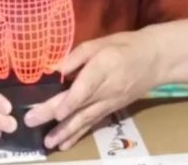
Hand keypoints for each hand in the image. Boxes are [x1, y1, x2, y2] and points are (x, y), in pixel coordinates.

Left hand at [23, 30, 158, 150]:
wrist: (156, 60)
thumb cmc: (124, 46)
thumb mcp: (99, 43)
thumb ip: (76, 56)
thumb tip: (54, 70)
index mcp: (102, 68)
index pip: (84, 88)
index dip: (69, 101)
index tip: (54, 112)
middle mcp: (105, 90)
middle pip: (79, 106)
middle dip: (55, 117)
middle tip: (32, 123)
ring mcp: (109, 103)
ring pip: (85, 120)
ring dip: (66, 132)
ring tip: (48, 143)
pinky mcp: (111, 110)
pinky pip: (93, 123)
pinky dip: (78, 134)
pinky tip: (65, 144)